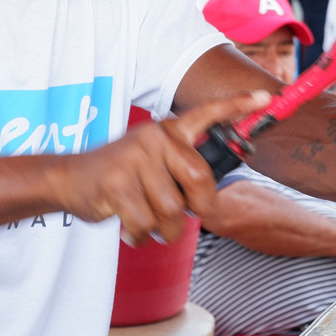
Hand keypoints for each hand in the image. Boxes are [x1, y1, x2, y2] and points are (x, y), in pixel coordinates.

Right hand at [55, 91, 270, 245]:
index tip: (265, 98)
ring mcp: (133, 159)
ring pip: (171, 211)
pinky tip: (130, 229)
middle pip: (198, 181)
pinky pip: (145, 224)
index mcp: (167, 132)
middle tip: (183, 217)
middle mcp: (153, 139)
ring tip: (150, 226)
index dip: (236, 105)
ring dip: (164, 231)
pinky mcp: (116, 184)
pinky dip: (140, 237)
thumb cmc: (120, 177)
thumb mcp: (152, 161)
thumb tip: (208, 204)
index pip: (206, 114)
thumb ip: (179, 170)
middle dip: (196, 208)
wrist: (69, 180)